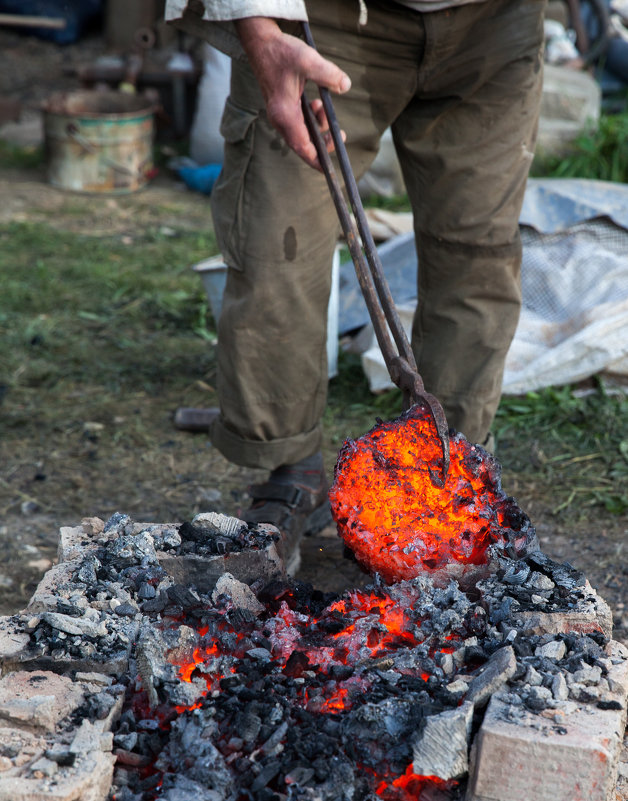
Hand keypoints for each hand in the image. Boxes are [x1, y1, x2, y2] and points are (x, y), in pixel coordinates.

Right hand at [235, 17, 350, 168]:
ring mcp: (279, 115)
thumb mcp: (308, 60)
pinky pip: (299, 124)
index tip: (330, 169)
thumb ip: (328, 74)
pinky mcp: (281, 109)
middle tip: (340, 135)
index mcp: (285, 114)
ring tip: (324, 109)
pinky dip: (312, 119)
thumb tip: (345, 85)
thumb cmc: (281, 52)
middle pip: (303, 144)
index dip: (317, 160)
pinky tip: (317, 104)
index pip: (302, 147)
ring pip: (303, 134)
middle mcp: (280, 119)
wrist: (261, 43)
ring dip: (318, 127)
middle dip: (322, 143)